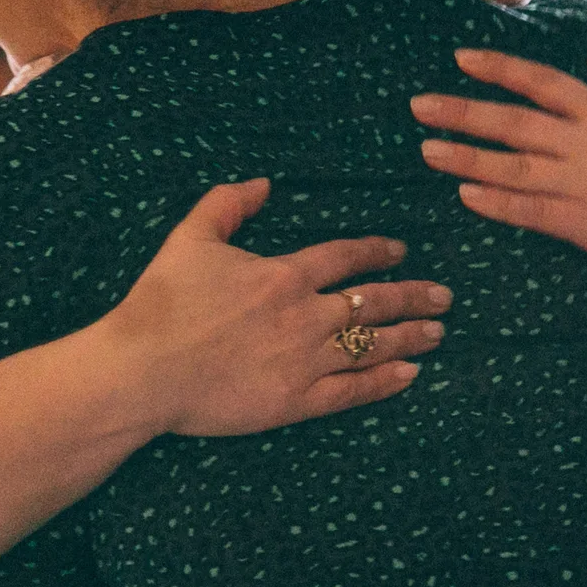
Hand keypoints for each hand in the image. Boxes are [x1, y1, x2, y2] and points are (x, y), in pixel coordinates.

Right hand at [99, 178, 449, 436]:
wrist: (142, 369)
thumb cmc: (160, 303)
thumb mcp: (189, 238)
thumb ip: (226, 205)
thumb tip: (261, 184)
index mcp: (284, 274)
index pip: (346, 257)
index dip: (378, 252)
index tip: (400, 252)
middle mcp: (305, 316)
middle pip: (375, 302)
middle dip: (415, 297)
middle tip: (444, 296)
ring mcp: (304, 361)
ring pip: (373, 346)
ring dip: (411, 337)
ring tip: (438, 332)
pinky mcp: (295, 402)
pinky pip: (353, 391)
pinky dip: (385, 382)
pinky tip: (409, 375)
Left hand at [412, 48, 586, 310]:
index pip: (546, 82)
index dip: (500, 69)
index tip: (460, 59)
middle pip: (517, 122)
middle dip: (464, 111)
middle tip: (418, 106)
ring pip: (516, 167)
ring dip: (467, 158)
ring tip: (426, 152)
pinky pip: (534, 212)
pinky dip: (498, 203)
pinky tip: (465, 196)